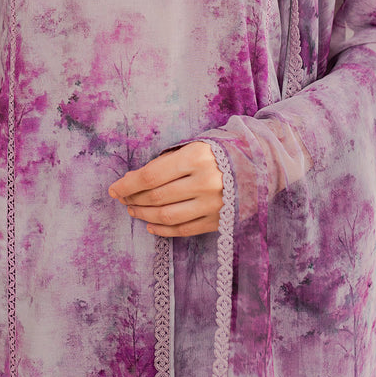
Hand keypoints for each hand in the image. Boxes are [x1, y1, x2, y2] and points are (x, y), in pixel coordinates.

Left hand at [108, 140, 222, 236]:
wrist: (262, 165)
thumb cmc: (220, 152)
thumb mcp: (194, 146)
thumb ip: (166, 162)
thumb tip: (132, 180)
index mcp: (197, 157)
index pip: (151, 175)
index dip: (128, 184)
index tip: (113, 189)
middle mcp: (205, 182)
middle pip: (157, 197)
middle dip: (134, 199)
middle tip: (123, 199)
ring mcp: (213, 204)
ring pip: (167, 216)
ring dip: (144, 215)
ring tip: (133, 210)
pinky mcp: (219, 221)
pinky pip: (184, 229)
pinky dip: (163, 230)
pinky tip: (150, 225)